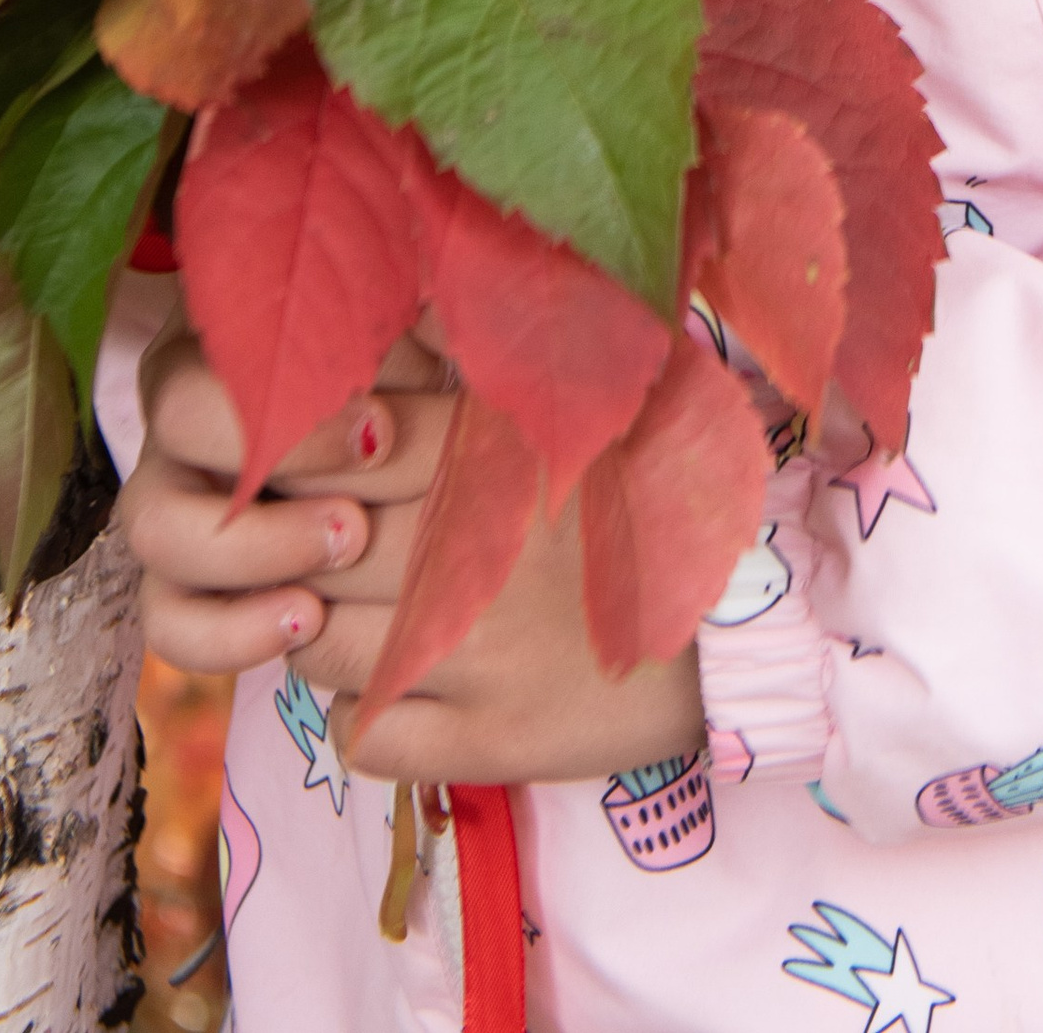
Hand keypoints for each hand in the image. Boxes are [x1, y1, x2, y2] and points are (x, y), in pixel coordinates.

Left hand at [117, 321, 703, 787]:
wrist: (743, 620)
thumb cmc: (652, 499)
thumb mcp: (578, 406)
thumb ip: (486, 361)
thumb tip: (407, 302)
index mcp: (487, 459)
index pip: (341, 442)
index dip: (304, 456)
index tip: (306, 466)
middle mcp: (467, 554)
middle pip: (313, 545)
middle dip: (298, 544)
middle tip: (315, 544)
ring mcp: (475, 654)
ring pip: (319, 644)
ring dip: (316, 631)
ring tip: (348, 615)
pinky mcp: (491, 740)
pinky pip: (365, 735)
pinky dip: (357, 715)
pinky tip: (386, 688)